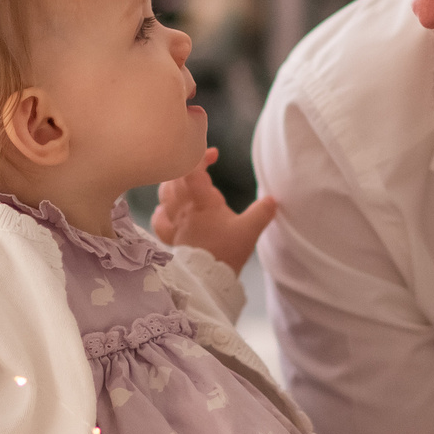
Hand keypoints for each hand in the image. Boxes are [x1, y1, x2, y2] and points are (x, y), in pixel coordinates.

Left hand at [153, 149, 277, 274]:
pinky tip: (167, 209)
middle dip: (187, 166)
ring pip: (164, 194)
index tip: (214, 154)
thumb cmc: (227, 252)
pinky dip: (162, 210)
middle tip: (202, 165)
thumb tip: (273, 199)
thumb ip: (262, 212)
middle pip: (175, 178)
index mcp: (202, 202)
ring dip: (173, 183)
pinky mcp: (172, 237)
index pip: (192, 169)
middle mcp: (184, 208)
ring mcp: (175, 222)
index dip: (200, 156)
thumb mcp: (249, 230)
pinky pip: (160, 219)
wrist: (208, 279)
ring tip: (185, 181)